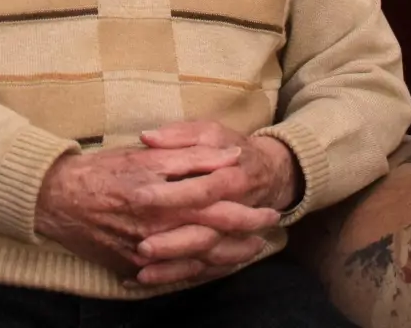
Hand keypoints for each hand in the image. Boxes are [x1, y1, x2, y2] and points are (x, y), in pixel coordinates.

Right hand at [33, 144, 279, 281]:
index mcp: (160, 193)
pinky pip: (176, 273)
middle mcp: (156, 226)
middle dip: (246, 230)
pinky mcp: (134, 265)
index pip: (214, 198)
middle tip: (269, 225)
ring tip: (252, 248)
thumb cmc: (100, 170)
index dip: (243, 199)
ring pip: (200, 258)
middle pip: (213, 232)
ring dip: (231, 255)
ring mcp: (145, 251)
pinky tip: (217, 266)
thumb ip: (189, 155)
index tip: (264, 198)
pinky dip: (201, 271)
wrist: (55, 199)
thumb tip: (228, 157)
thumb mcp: (145, 155)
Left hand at [122, 122, 299, 284]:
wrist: (270, 174)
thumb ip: (180, 135)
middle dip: (173, 242)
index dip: (172, 195)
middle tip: (140, 245)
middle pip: (205, 233)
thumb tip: (148, 137)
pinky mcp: (224, 250)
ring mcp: (231, 235)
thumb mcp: (211, 132)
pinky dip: (175, 276)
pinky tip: (144, 277)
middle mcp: (233, 212)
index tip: (139, 197)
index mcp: (231, 178)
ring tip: (140, 265)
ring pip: (203, 258)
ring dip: (173, 264)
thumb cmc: (233, 149)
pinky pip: (203, 271)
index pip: (202, 191)